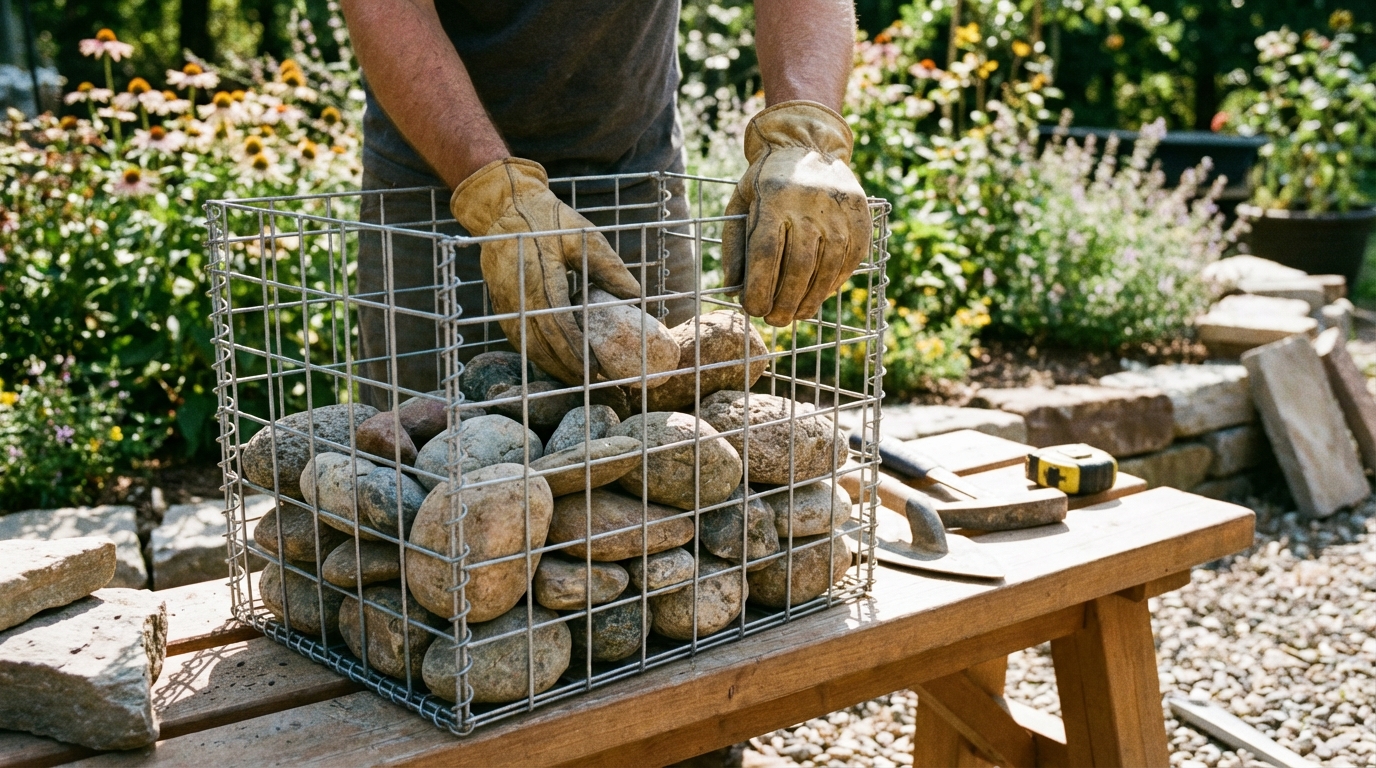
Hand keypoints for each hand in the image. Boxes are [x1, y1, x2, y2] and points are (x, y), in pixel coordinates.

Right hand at [450, 158, 641, 383]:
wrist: (505, 205)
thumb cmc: (549, 219)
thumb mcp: (583, 235)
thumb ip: (609, 267)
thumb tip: (638, 296)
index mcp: (540, 277)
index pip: (558, 324)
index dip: (576, 351)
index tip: (596, 368)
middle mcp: (518, 293)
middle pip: (541, 342)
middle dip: (566, 366)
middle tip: (591, 382)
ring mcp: (504, 301)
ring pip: (526, 344)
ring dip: (550, 364)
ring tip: (575, 379)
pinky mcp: (498, 303)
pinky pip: (516, 336)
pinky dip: (534, 353)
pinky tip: (552, 362)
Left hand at [722, 101, 871, 326]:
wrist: (807, 144)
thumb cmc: (766, 181)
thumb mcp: (740, 203)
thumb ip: (735, 246)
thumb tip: (732, 291)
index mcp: (775, 198)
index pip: (767, 253)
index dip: (760, 288)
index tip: (752, 309)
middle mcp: (809, 204)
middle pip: (799, 266)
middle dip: (785, 301)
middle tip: (775, 321)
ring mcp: (839, 210)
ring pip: (827, 267)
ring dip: (810, 299)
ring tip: (795, 315)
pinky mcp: (860, 216)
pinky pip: (850, 259)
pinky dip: (834, 283)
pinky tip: (819, 295)